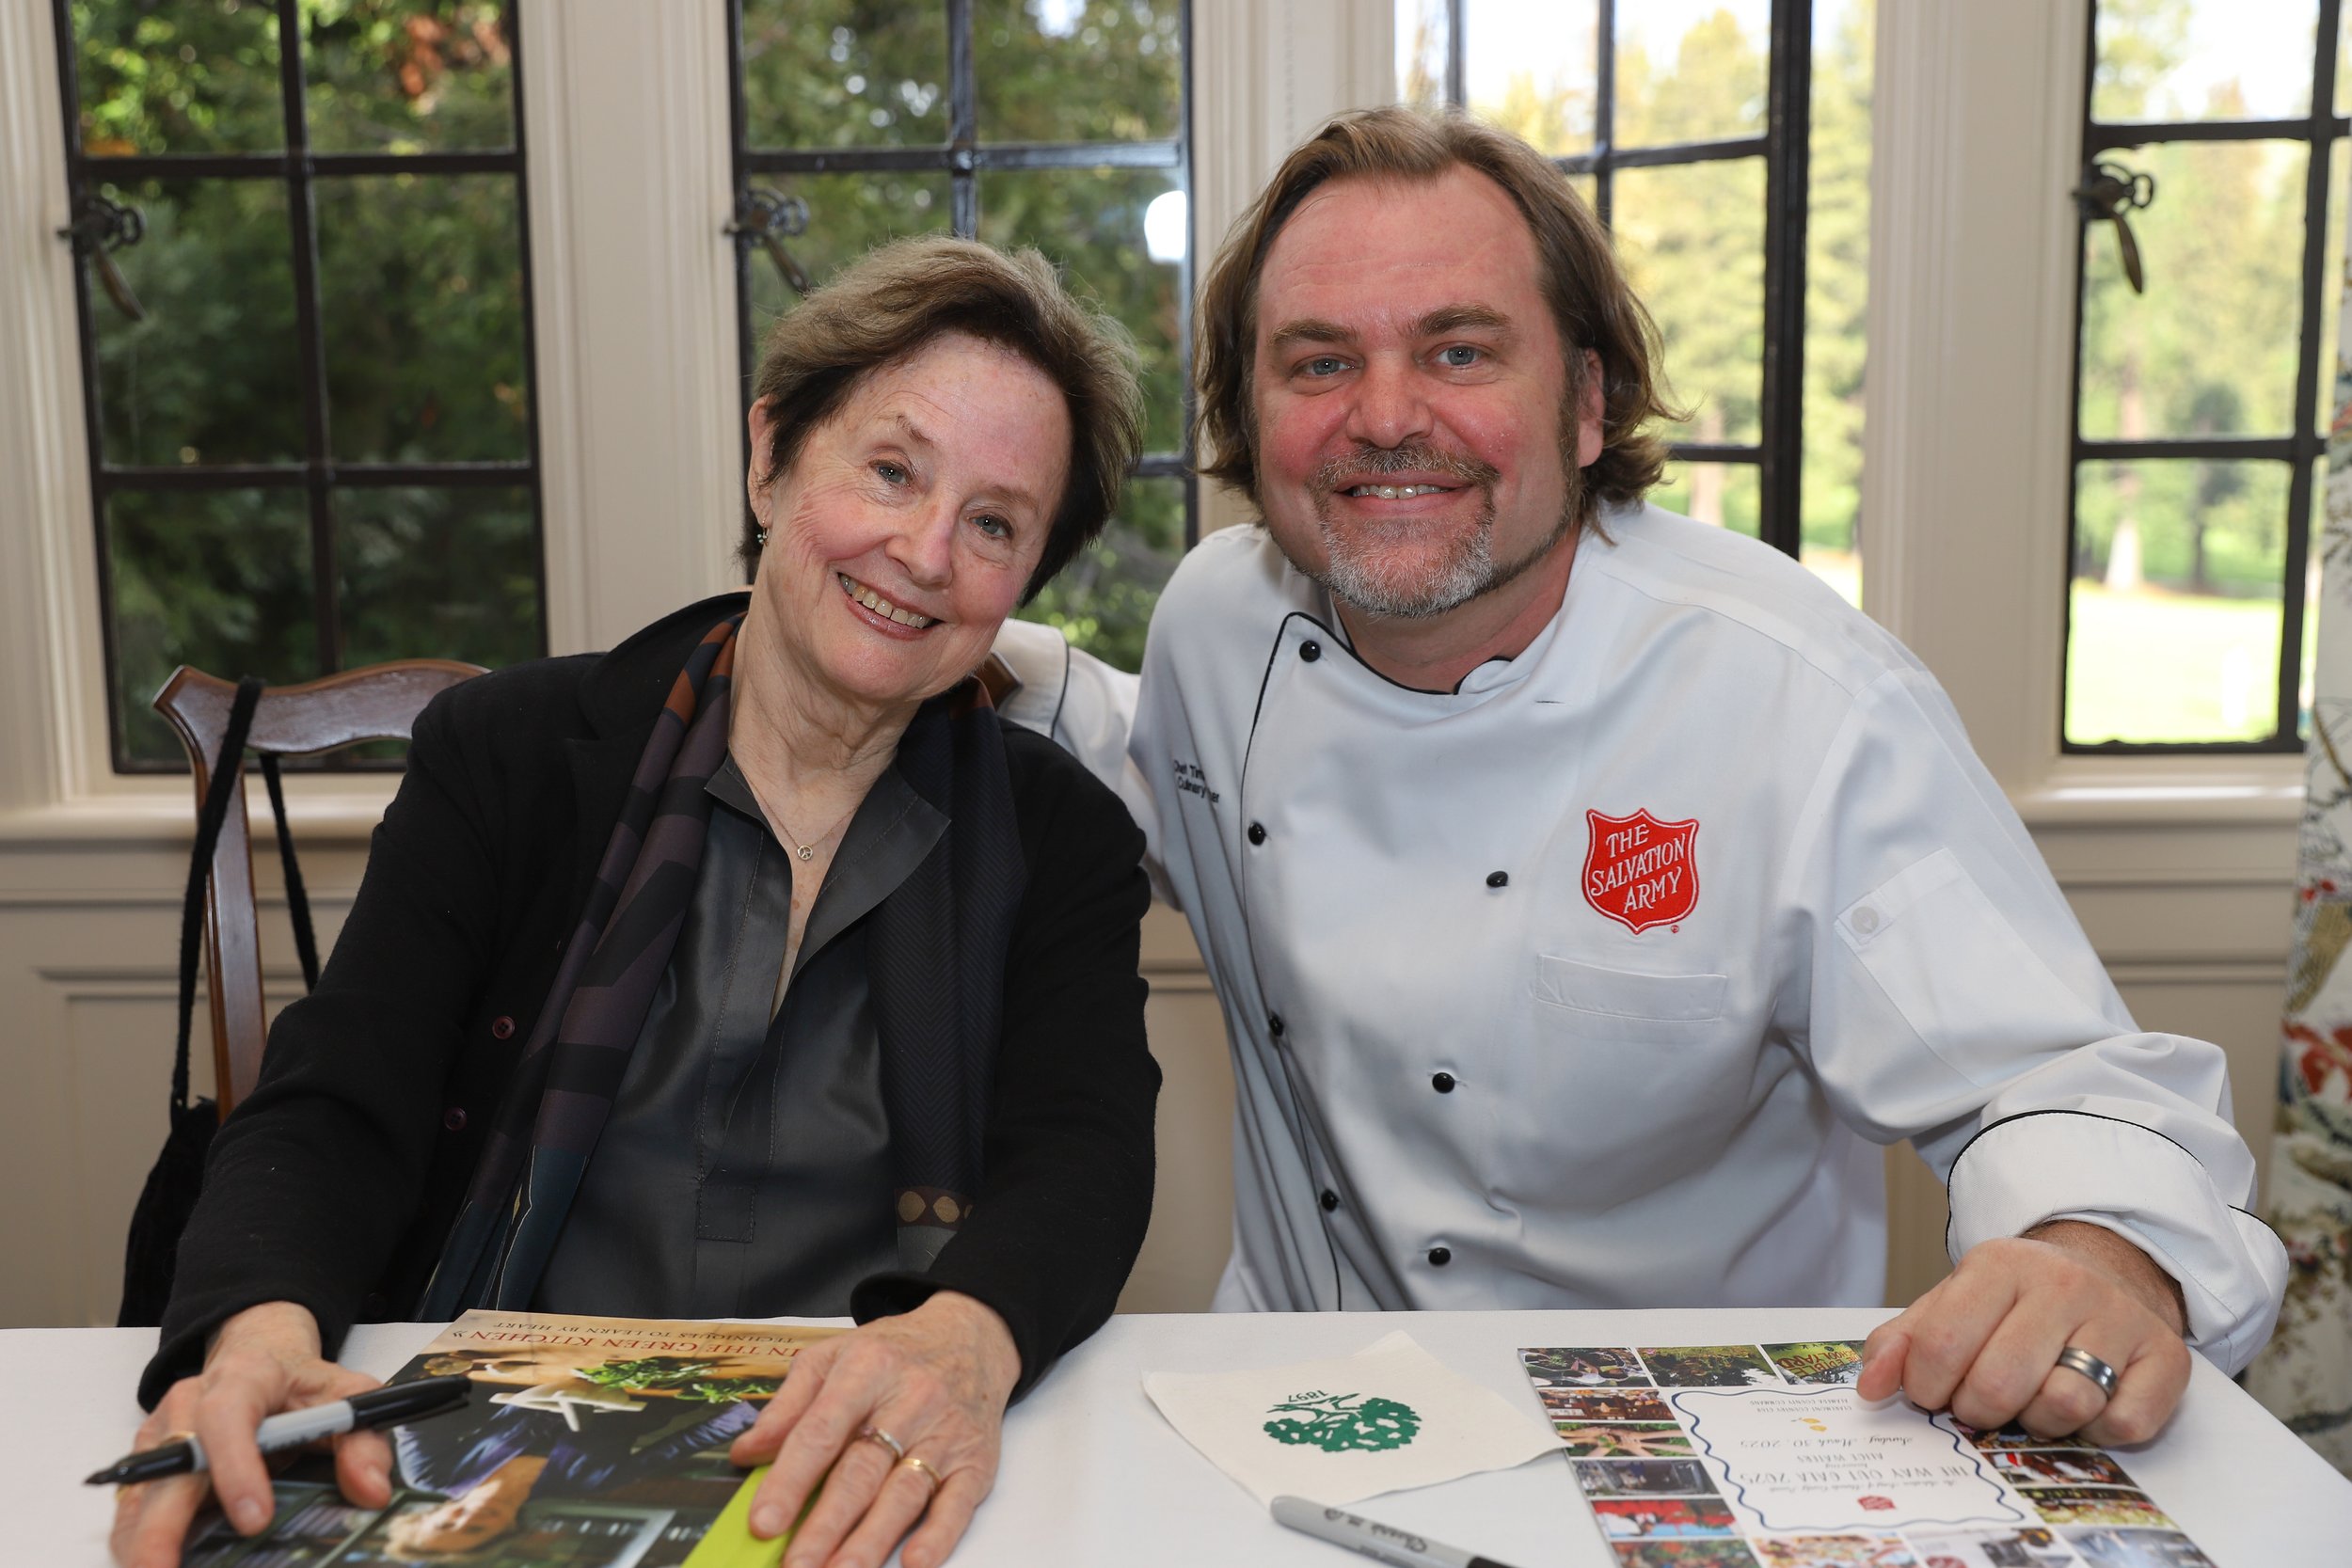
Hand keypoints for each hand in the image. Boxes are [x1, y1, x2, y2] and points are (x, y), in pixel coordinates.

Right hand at [110, 1301, 391, 1567]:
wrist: (261, 1358)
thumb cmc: (301, 1385)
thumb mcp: (347, 1396)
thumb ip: (363, 1441)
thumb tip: (372, 1491)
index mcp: (243, 1377)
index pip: (228, 1416)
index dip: (235, 1467)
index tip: (254, 1520)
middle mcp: (189, 1403)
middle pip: (168, 1465)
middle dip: (162, 1526)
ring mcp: (161, 1433)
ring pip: (140, 1491)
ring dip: (139, 1541)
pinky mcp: (147, 1462)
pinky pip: (134, 1507)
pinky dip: (135, 1541)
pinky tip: (149, 1564)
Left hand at [728, 1291, 1020, 1567]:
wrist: (971, 1336)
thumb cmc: (894, 1352)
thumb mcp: (834, 1355)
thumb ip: (789, 1405)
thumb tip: (748, 1452)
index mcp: (867, 1369)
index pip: (822, 1431)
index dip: (790, 1480)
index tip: (764, 1521)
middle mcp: (910, 1401)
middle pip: (861, 1472)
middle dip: (826, 1524)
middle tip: (796, 1565)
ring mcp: (945, 1433)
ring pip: (904, 1493)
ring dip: (871, 1540)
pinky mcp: (975, 1461)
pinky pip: (958, 1503)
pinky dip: (938, 1535)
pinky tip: (914, 1561)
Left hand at [1857, 1220, 2192, 1445]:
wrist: (2109, 1273)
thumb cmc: (2016, 1302)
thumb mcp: (1952, 1303)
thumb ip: (1901, 1342)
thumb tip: (1871, 1387)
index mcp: (2000, 1264)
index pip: (1943, 1345)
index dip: (1926, 1388)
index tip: (1932, 1393)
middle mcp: (2064, 1283)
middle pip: (1999, 1384)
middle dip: (1978, 1411)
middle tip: (1981, 1402)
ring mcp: (2120, 1318)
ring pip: (2063, 1405)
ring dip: (2039, 1421)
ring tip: (2034, 1397)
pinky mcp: (2167, 1358)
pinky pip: (2123, 1424)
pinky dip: (2099, 1431)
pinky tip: (2087, 1405)